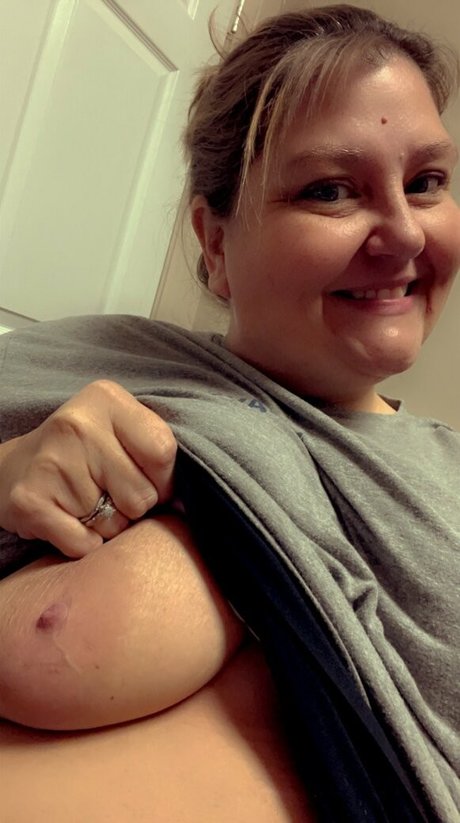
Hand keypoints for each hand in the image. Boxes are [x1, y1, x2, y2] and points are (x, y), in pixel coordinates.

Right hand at [0, 380, 176, 556]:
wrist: (12, 469)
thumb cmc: (84, 454)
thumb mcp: (120, 430)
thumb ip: (158, 453)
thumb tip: (189, 503)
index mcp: (106, 399)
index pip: (163, 451)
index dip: (164, 479)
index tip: (147, 479)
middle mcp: (76, 425)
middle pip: (143, 494)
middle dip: (133, 505)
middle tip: (106, 491)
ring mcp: (51, 462)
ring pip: (116, 525)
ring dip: (107, 526)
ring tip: (84, 502)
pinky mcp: (30, 501)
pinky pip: (86, 545)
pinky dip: (83, 544)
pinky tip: (67, 519)